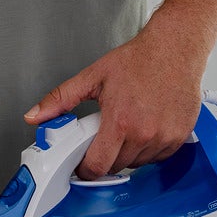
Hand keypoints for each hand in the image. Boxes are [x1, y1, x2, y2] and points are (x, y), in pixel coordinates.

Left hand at [25, 20, 207, 178]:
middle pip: (117, 166)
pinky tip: (147, 127)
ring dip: (129, 153)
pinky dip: (150, 149)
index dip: (86, 169)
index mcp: (120, 121)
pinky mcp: (180, 136)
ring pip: (138, 163)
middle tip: (106, 134)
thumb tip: (36, 116)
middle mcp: (144, 133)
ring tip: (128, 125)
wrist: (174, 47)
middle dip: (107, 156)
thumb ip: (61, 99)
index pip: (97, 166)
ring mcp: (164, 137)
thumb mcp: (93, 76)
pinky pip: (159, 157)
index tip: (84, 164)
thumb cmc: (139, 59)